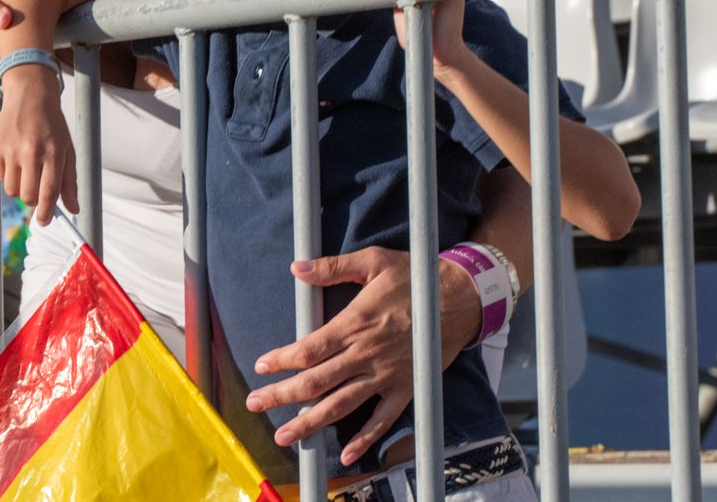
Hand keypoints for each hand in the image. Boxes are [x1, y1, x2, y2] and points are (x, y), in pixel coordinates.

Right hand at [0, 64, 77, 224]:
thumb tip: (73, 209)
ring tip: (27, 170)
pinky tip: (15, 158)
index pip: (49, 192)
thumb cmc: (52, 124)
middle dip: (32, 201)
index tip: (44, 221)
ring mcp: (11, 149)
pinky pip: (0, 175)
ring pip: (11, 189)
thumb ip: (69, 181)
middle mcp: (31, 151)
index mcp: (53, 152)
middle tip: (36, 194)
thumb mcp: (67, 149)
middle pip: (27, 196)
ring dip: (20, 187)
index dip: (46, 213)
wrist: (30, 95)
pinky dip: (7, 174)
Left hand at [246, 247, 485, 464]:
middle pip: (316, 382)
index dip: (281, 360)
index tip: (261, 366)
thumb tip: (297, 267)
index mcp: (354, 324)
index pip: (309, 349)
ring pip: (341, 405)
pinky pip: (383, 421)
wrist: (461, 297)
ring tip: (284, 435)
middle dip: (281, 395)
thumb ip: (333, 266)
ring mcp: (386, 375)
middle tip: (254, 404)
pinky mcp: (406, 388)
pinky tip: (345, 455)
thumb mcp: (374, 261)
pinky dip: (364, 440)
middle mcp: (366, 354)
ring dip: (310, 422)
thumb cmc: (415, 277)